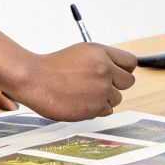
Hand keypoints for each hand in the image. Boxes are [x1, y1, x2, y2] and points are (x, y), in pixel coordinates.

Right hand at [0, 27, 137, 121]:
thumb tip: (119, 70)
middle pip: (128, 82)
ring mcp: (101, 89)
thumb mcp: (80, 53)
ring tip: (83, 94)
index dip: (124, 70)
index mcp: (100, 52)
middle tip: (99, 86)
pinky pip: (106, 111)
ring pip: (116, 99)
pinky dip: (96, 109)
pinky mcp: (96, 106)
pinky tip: (80, 102)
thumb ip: (102, 60)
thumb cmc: (52, 67)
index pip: (130, 62)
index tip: (117, 74)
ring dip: (104, 99)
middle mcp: (104, 69)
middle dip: (116, 85)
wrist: (35, 80)